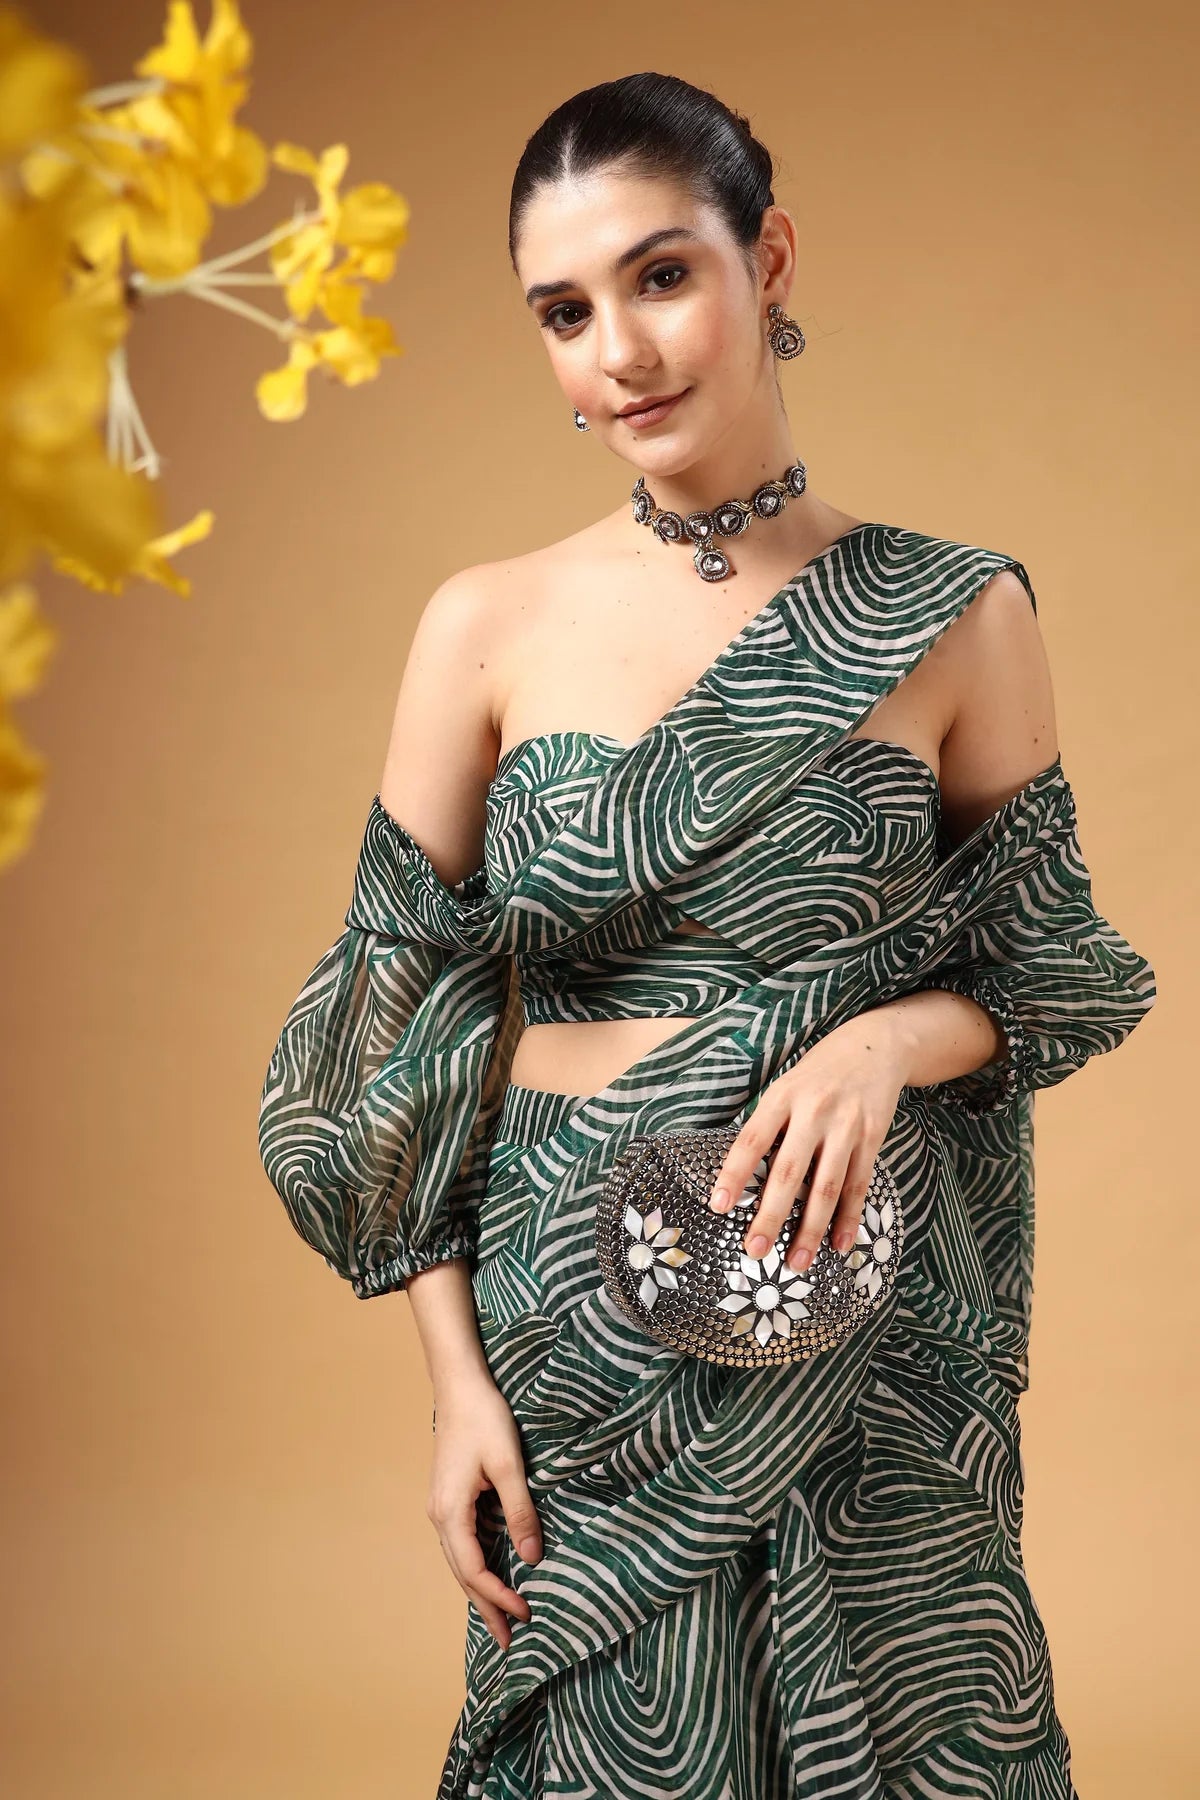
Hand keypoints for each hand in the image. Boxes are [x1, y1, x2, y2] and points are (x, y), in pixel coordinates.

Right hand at [426, 1370, 543, 1650]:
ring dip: (481, 1589)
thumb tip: (533, 1558)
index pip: (475, 1570)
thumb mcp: (509, 1466)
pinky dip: (479, 1565)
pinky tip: (494, 1573)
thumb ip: (520, 1512)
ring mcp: (442, 1508)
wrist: (460, 1385)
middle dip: (486, 1607)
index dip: (499, 1597)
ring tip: (503, 1616)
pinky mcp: (450, 1498)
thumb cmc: (485, 1419)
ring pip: (461, 1561)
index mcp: (450, 1513)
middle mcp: (439, 1516)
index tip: (526, 1615)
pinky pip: (463, 1543)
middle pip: (463, 1574)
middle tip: (510, 1640)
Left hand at [708, 1009, 912, 1273]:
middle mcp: (814, 1111)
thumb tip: (741, 1172)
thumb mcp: (786, 1084)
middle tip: (754, 1249)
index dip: (734, 1173)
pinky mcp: (872, 1138)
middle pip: (789, 1172)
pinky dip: (848, 1218)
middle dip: (771, 1215)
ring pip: (826, 1187)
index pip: (752, 1140)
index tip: (718, 1205)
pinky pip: (858, 1185)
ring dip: (810, 1229)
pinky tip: (838, 1245)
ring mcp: (846, 1126)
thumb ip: (769, 1123)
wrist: (875, 1046)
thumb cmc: (819, 1072)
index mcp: (782, 1096)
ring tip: (795, 1262)